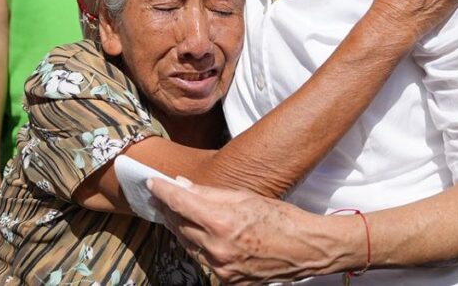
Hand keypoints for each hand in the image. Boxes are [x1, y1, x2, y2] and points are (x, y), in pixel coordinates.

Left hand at [149, 178, 341, 283]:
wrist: (305, 249)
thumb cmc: (280, 218)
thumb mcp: (245, 197)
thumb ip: (210, 194)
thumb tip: (182, 186)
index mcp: (222, 222)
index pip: (180, 204)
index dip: (162, 191)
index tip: (152, 182)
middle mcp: (218, 248)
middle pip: (180, 225)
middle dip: (169, 209)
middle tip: (162, 196)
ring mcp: (222, 268)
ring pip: (188, 245)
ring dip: (181, 228)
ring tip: (178, 213)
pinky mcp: (228, 281)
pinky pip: (204, 261)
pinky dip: (199, 246)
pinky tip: (201, 235)